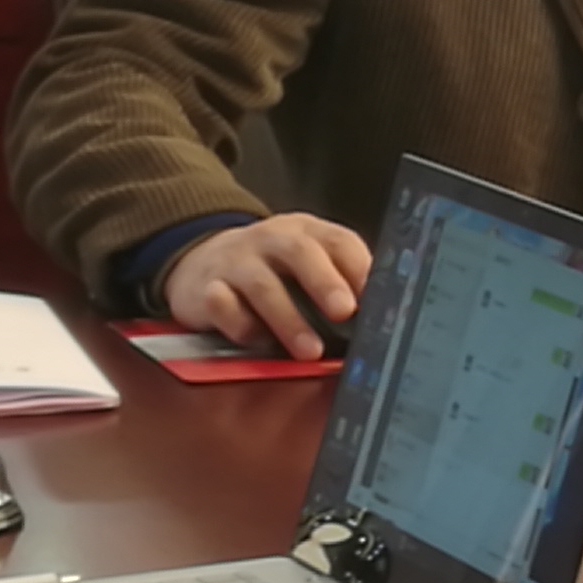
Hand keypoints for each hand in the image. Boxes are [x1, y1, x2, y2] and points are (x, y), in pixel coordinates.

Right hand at [160, 214, 372, 358]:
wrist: (202, 260)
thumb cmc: (272, 269)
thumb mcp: (307, 262)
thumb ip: (340, 280)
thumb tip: (380, 316)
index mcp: (307, 232)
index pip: (339, 241)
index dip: (360, 268)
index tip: (377, 298)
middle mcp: (273, 240)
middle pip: (300, 253)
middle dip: (325, 283)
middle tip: (344, 311)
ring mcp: (237, 262)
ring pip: (262, 285)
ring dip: (288, 319)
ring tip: (310, 350)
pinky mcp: (206, 288)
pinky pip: (221, 304)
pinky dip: (238, 323)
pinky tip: (257, 342)